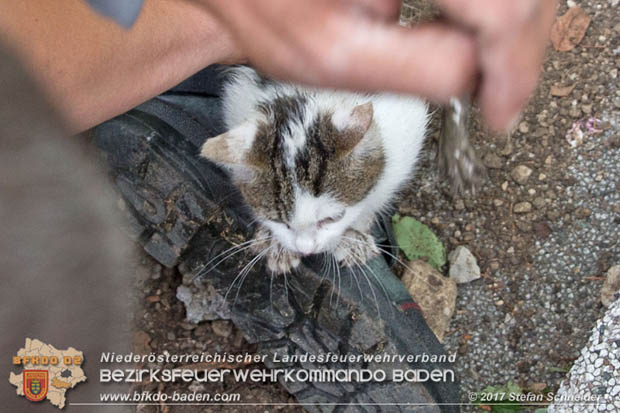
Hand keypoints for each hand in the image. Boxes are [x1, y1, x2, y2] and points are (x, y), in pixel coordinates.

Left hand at [198, 0, 556, 130]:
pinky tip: (479, 34)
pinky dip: (497, 8)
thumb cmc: (269, 15)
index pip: (502, 5)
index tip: (500, 115)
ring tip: (494, 74)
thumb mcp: (339, 59)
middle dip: (521, 48)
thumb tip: (482, 76)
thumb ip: (424, 69)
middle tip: (503, 101)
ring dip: (517, 25)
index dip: (514, 68)